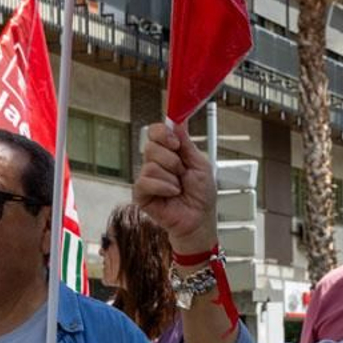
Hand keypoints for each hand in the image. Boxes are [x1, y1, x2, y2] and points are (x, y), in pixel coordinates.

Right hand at [134, 122, 217, 253]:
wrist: (199, 219)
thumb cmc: (201, 196)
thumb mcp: (200, 164)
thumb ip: (187, 144)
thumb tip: (177, 123)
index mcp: (169, 152)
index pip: (155, 131)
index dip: (163, 133)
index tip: (176, 143)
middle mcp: (156, 162)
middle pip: (151, 146)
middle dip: (172, 160)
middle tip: (181, 172)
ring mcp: (147, 178)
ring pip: (150, 165)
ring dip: (171, 177)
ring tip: (178, 187)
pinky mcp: (141, 194)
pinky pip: (145, 182)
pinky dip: (163, 187)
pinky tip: (171, 194)